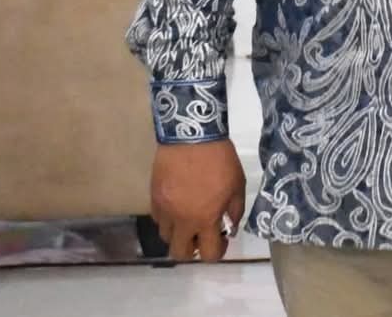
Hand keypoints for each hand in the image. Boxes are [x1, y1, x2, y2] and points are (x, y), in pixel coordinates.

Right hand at [150, 141, 245, 261]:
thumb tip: (230, 228)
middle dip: (192, 250)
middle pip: (179, 253)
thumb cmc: (220, 160)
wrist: (192, 136)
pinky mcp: (153, 198)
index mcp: (206, 219)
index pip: (209, 254)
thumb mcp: (238, 184)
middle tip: (202, 235)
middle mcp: (182, 221)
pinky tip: (178, 204)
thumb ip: (234, 211)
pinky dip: (168, 218)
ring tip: (189, 218)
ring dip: (179, 233)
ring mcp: (164, 210)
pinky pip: (158, 219)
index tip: (222, 240)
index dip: (218, 252)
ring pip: (166, 237)